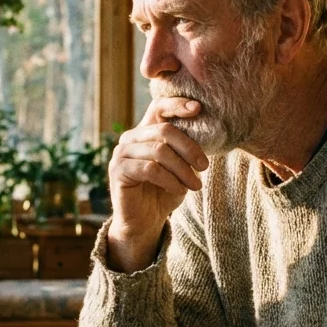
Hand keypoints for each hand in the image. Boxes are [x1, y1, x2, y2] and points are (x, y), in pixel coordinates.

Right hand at [107, 96, 208, 271]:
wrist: (145, 221)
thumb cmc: (165, 191)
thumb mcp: (181, 167)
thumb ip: (186, 149)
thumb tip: (208, 131)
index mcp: (146, 131)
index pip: (159, 107)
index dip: (177, 104)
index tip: (198, 108)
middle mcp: (131, 137)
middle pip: (164, 130)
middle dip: (189, 148)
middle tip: (204, 167)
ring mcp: (122, 153)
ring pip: (159, 151)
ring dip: (182, 169)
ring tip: (195, 185)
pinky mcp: (118, 171)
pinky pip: (150, 169)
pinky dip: (169, 180)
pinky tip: (179, 190)